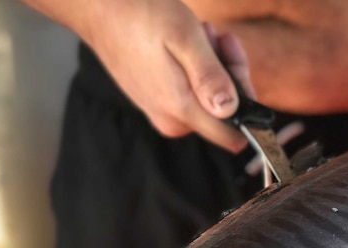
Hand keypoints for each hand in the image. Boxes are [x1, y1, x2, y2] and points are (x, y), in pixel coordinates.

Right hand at [81, 0, 253, 151]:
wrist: (99, 7)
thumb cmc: (142, 16)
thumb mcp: (186, 38)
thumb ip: (211, 77)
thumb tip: (231, 110)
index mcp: (182, 111)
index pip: (235, 136)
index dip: (248, 105)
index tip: (237, 69)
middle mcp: (173, 121)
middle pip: (225, 114)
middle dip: (230, 75)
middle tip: (218, 39)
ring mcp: (163, 112)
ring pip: (210, 98)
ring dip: (215, 65)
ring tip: (201, 33)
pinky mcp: (157, 101)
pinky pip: (192, 91)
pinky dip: (198, 67)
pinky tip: (190, 42)